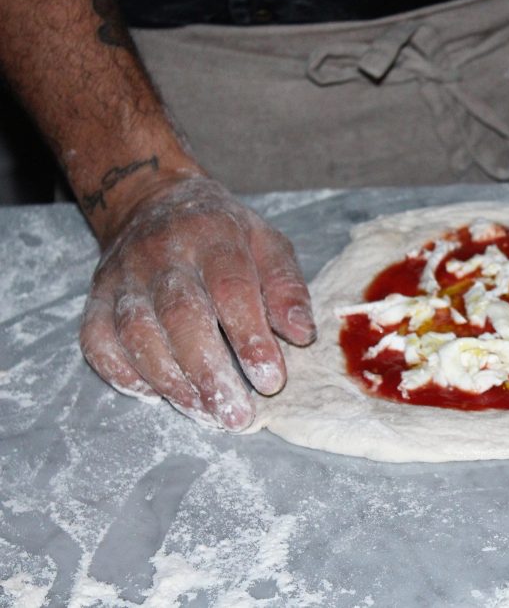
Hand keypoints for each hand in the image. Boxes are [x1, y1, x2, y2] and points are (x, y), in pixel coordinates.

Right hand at [79, 177, 315, 430]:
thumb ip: (286, 288)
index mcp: (213, 236)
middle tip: (236, 415)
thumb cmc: (225, 235)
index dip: (250, 338)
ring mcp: (123, 278)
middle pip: (181, 316)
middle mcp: (162, 255)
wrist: (154, 202)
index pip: (231, 289)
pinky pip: (100, 342)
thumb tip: (301, 335)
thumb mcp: (268, 245)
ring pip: (139, 334)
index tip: (271, 380)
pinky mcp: (96, 299)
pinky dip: (125, 374)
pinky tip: (158, 395)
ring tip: (206, 413)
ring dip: (172, 382)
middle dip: (209, 372)